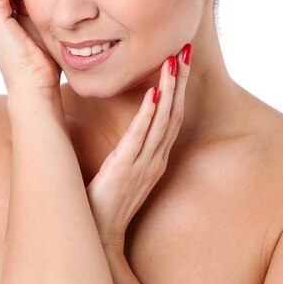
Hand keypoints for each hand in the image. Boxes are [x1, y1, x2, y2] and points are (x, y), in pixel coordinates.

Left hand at [85, 45, 191, 254]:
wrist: (99, 233)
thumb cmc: (108, 198)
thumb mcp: (125, 168)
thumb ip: (131, 146)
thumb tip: (129, 124)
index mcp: (156, 156)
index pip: (172, 116)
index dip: (178, 87)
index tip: (179, 60)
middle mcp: (155, 158)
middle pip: (174, 113)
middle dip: (179, 80)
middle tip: (184, 50)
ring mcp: (143, 164)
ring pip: (162, 121)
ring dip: (168, 90)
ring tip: (170, 62)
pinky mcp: (124, 169)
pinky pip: (138, 139)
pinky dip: (146, 116)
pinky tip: (152, 95)